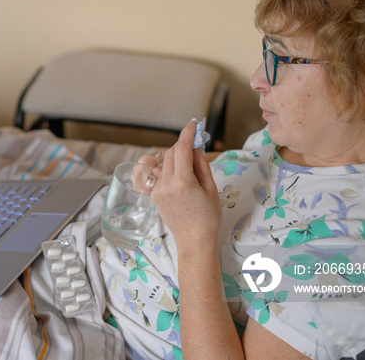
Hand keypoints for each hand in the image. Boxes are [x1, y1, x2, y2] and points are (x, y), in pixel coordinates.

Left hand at [151, 120, 221, 244]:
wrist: (194, 240)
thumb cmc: (208, 216)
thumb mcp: (210, 187)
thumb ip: (201, 163)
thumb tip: (196, 145)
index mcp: (182, 182)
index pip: (182, 148)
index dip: (187, 133)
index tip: (193, 123)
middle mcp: (166, 184)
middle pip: (170, 153)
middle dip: (183, 146)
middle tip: (196, 147)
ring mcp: (157, 190)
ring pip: (164, 163)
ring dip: (176, 158)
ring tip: (191, 170)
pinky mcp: (154, 195)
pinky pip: (161, 175)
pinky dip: (171, 170)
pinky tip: (183, 181)